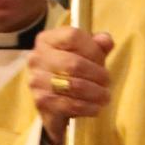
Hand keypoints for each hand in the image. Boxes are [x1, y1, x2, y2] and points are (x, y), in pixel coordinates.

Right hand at [28, 26, 112, 144]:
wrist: (55, 99)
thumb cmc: (72, 71)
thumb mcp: (86, 53)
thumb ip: (97, 45)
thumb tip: (106, 40)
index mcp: (48, 40)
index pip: (73, 37)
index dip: (93, 49)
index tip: (103, 61)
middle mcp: (37, 58)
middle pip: (73, 63)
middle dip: (96, 74)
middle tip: (107, 82)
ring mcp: (37, 80)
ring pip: (72, 85)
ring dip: (94, 92)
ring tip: (105, 96)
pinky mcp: (41, 102)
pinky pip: (69, 104)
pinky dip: (87, 107)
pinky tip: (96, 107)